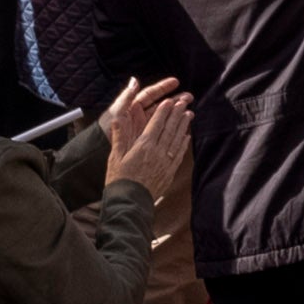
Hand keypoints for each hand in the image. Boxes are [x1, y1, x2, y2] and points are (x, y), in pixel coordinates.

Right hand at [102, 82, 194, 201]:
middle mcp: (157, 153)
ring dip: (183, 126)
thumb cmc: (118, 180)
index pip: (156, 124)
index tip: (169, 101)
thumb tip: (118, 117)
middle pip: (169, 129)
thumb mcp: (115, 156)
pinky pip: (179, 155)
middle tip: (183, 102)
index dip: (163, 111)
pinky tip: (187, 136)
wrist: (129, 203)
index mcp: (143, 146)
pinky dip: (184, 144)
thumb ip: (119, 135)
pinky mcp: (169, 173)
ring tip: (189, 114)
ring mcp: (165, 163)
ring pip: (177, 140)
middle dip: (177, 114)